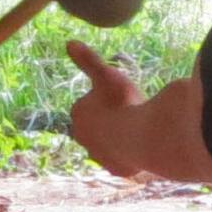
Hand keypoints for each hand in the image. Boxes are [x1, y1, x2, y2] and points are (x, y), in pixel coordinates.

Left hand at [65, 39, 149, 177]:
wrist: (142, 137)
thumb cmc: (123, 103)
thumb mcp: (106, 75)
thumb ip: (88, 60)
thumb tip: (69, 42)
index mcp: (78, 116)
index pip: (88, 106)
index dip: (106, 99)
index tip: (119, 97)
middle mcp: (84, 139)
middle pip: (98, 126)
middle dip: (110, 120)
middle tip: (129, 110)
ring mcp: (100, 156)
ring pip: (109, 143)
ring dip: (119, 137)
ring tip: (137, 127)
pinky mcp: (117, 169)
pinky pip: (123, 160)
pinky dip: (130, 154)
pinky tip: (142, 145)